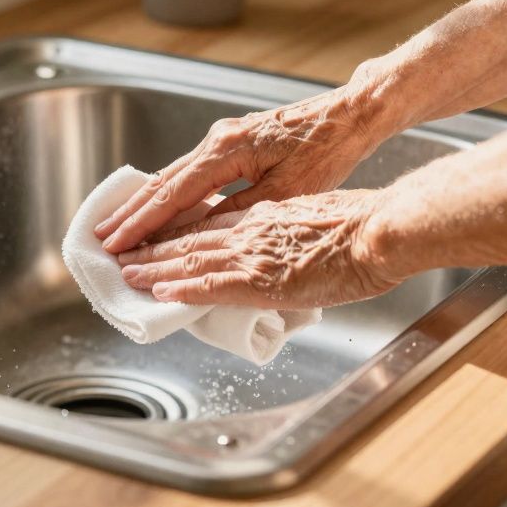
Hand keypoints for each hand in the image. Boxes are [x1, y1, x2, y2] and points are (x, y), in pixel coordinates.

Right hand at [95, 89, 382, 253]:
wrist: (351, 115)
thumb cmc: (326, 151)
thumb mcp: (283, 192)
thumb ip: (237, 211)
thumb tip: (198, 232)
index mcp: (225, 151)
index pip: (172, 194)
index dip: (142, 223)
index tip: (117, 244)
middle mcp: (217, 141)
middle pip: (162, 181)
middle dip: (131, 213)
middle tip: (102, 239)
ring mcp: (224, 139)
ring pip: (175, 176)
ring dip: (147, 204)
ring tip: (121, 227)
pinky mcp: (236, 143)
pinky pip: (192, 172)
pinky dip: (171, 194)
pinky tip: (162, 209)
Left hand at [116, 190, 403, 309]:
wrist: (381, 229)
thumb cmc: (365, 224)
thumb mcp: (319, 215)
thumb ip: (293, 230)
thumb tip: (287, 246)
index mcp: (267, 214)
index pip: (212, 222)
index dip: (181, 231)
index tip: (158, 238)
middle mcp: (251, 229)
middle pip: (191, 238)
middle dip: (154, 248)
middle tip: (125, 255)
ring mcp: (254, 253)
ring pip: (191, 259)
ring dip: (155, 267)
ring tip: (127, 274)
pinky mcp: (261, 277)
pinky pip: (211, 284)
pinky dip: (182, 288)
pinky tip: (160, 292)